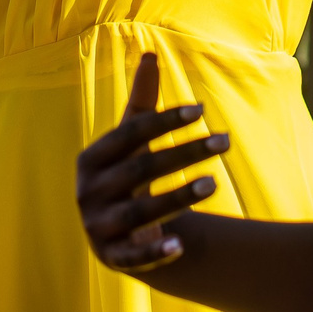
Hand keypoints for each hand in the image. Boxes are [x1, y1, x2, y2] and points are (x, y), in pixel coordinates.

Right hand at [76, 52, 227, 273]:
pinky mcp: (111, 257)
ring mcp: (97, 226)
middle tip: (224, 141)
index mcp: (91, 158)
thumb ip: (141, 104)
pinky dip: (155, 251)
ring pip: (139, 212)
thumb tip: (149, 54)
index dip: (165, 121)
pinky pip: (134, 257)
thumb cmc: (128, 174)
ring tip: (215, 182)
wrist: (115, 232)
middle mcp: (88, 191)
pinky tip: (182, 244)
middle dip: (184, 153)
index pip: (130, 133)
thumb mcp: (132, 141)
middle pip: (141, 168)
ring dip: (177, 197)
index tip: (202, 111)